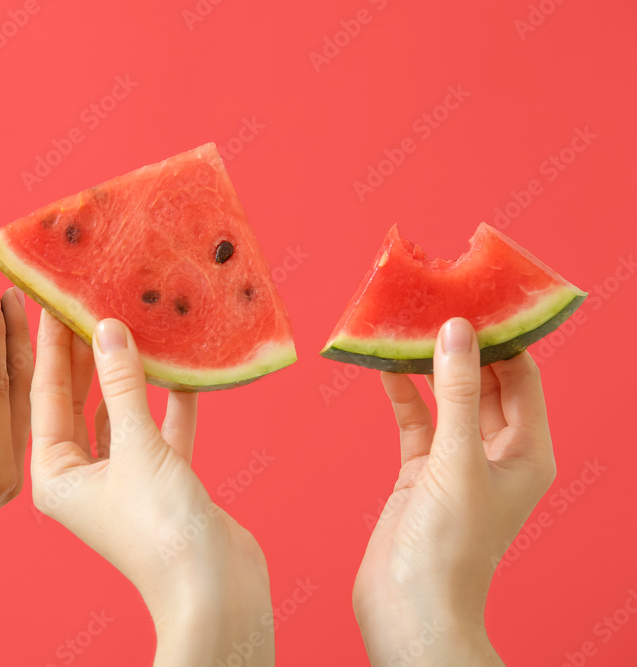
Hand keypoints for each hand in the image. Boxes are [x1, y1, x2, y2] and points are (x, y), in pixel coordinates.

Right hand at [0, 284, 31, 665]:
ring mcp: (2, 469)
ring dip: (19, 354)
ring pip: (20, 399)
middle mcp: (10, 466)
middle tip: (16, 286)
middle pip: (24, 388)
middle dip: (21, 337)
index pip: (2, 387)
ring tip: (16, 308)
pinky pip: (6, 414)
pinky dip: (6, 379)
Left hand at [30, 312, 273, 666]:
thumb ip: (123, 386)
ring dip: (129, 374)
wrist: (217, 590)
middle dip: (85, 353)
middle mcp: (84, 477)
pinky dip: (170, 402)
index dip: (51, 346)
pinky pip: (161, 430)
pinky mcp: (163, 482)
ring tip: (129, 321)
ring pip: (122, 413)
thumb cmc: (161, 529)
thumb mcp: (137, 448)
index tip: (53, 299)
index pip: (47, 396)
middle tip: (85, 299)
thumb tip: (108, 328)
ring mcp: (125, 480)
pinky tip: (180, 367)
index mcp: (56, 476)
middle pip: (80, 402)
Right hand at [353, 317, 556, 665]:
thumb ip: (458, 393)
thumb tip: (457, 331)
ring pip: (446, 397)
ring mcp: (457, 461)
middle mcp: (497, 452)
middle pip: (484, 380)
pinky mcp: (421, 471)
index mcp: (527, 451)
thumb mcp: (457, 461)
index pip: (522, 375)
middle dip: (462, 343)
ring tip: (407, 323)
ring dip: (427, 364)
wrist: (409, 608)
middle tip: (435, 300)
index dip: (502, 335)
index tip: (474, 296)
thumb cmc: (448, 547)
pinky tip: (383, 365)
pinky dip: (400, 393)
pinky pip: (415, 419)